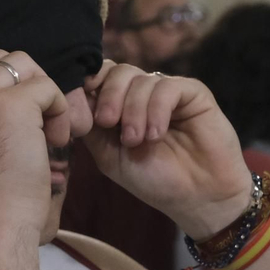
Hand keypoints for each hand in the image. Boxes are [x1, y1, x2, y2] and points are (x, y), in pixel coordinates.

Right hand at [0, 51, 72, 243]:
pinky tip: (55, 143)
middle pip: (1, 61)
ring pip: (24, 66)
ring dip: (44, 95)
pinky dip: (59, 111)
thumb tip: (13, 98)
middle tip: (39, 128)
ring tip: (50, 135)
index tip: (18, 129)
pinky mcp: (12, 105)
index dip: (7, 93)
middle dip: (27, 87)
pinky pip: (47, 89)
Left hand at [80, 62, 252, 238]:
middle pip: (117, 71)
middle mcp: (143, 93)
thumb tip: (73, 100)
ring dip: (133, 111)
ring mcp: (168, 91)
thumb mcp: (110, 155)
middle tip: (108, 123)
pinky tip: (156, 135)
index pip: (99, 76)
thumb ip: (91, 127)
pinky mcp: (193, 93)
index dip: (87, 85)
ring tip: (136, 141)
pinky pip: (167, 87)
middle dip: (107, 95)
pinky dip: (156, 110)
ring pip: (140, 79)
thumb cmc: (153, 179)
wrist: (197, 198)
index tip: (84, 108)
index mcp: (121, 104)